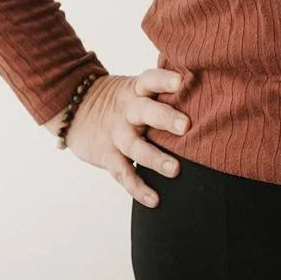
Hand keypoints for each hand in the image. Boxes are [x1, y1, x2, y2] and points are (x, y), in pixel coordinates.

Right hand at [63, 53, 193, 205]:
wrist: (75, 110)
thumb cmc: (123, 100)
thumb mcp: (136, 87)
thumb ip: (162, 88)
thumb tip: (205, 82)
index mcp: (136, 90)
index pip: (149, 80)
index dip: (163, 80)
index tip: (180, 81)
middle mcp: (126, 111)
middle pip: (144, 111)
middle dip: (164, 118)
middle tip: (185, 126)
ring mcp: (116, 134)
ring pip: (134, 146)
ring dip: (154, 158)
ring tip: (175, 170)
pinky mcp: (107, 156)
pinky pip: (123, 173)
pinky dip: (138, 188)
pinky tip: (155, 200)